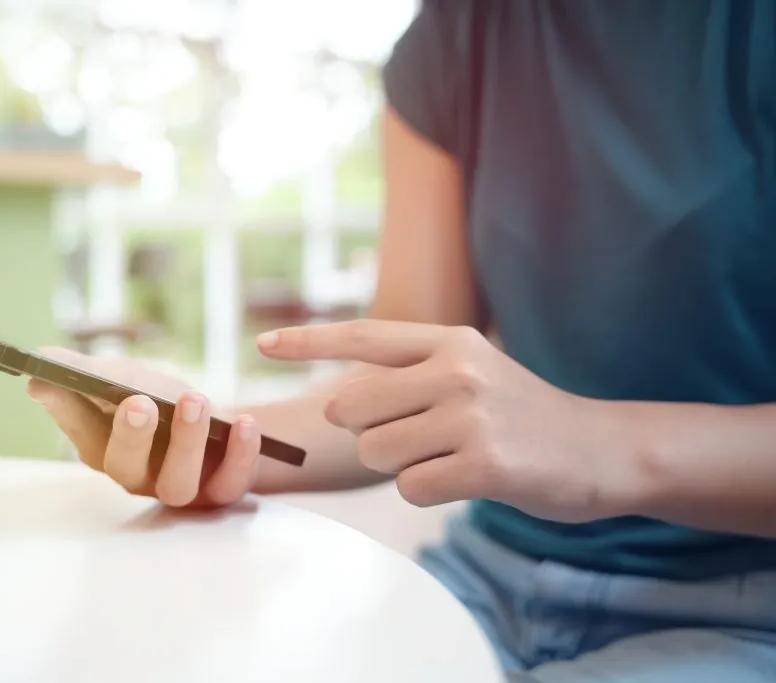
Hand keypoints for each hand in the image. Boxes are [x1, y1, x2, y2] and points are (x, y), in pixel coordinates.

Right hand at [27, 348, 261, 507]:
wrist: (210, 424)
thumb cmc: (154, 399)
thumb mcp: (119, 377)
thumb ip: (81, 371)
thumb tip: (40, 361)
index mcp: (102, 447)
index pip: (77, 429)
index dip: (65, 409)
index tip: (51, 382)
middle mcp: (136, 476)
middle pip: (125, 469)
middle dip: (131, 437)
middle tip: (140, 403)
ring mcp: (178, 488)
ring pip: (177, 484)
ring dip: (185, 443)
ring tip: (194, 400)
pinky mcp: (219, 491)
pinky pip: (229, 484)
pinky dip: (239, 456)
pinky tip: (244, 424)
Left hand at [258, 321, 637, 522]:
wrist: (602, 450)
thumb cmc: (522, 416)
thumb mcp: (473, 372)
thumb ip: (411, 376)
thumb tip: (337, 402)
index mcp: (449, 342)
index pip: (363, 335)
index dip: (308, 341)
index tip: (262, 343)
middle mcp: (456, 369)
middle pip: (350, 408)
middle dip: (367, 433)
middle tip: (416, 438)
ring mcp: (471, 415)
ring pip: (375, 452)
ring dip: (401, 466)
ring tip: (449, 457)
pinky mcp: (484, 463)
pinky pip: (410, 487)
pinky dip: (426, 491)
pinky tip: (466, 480)